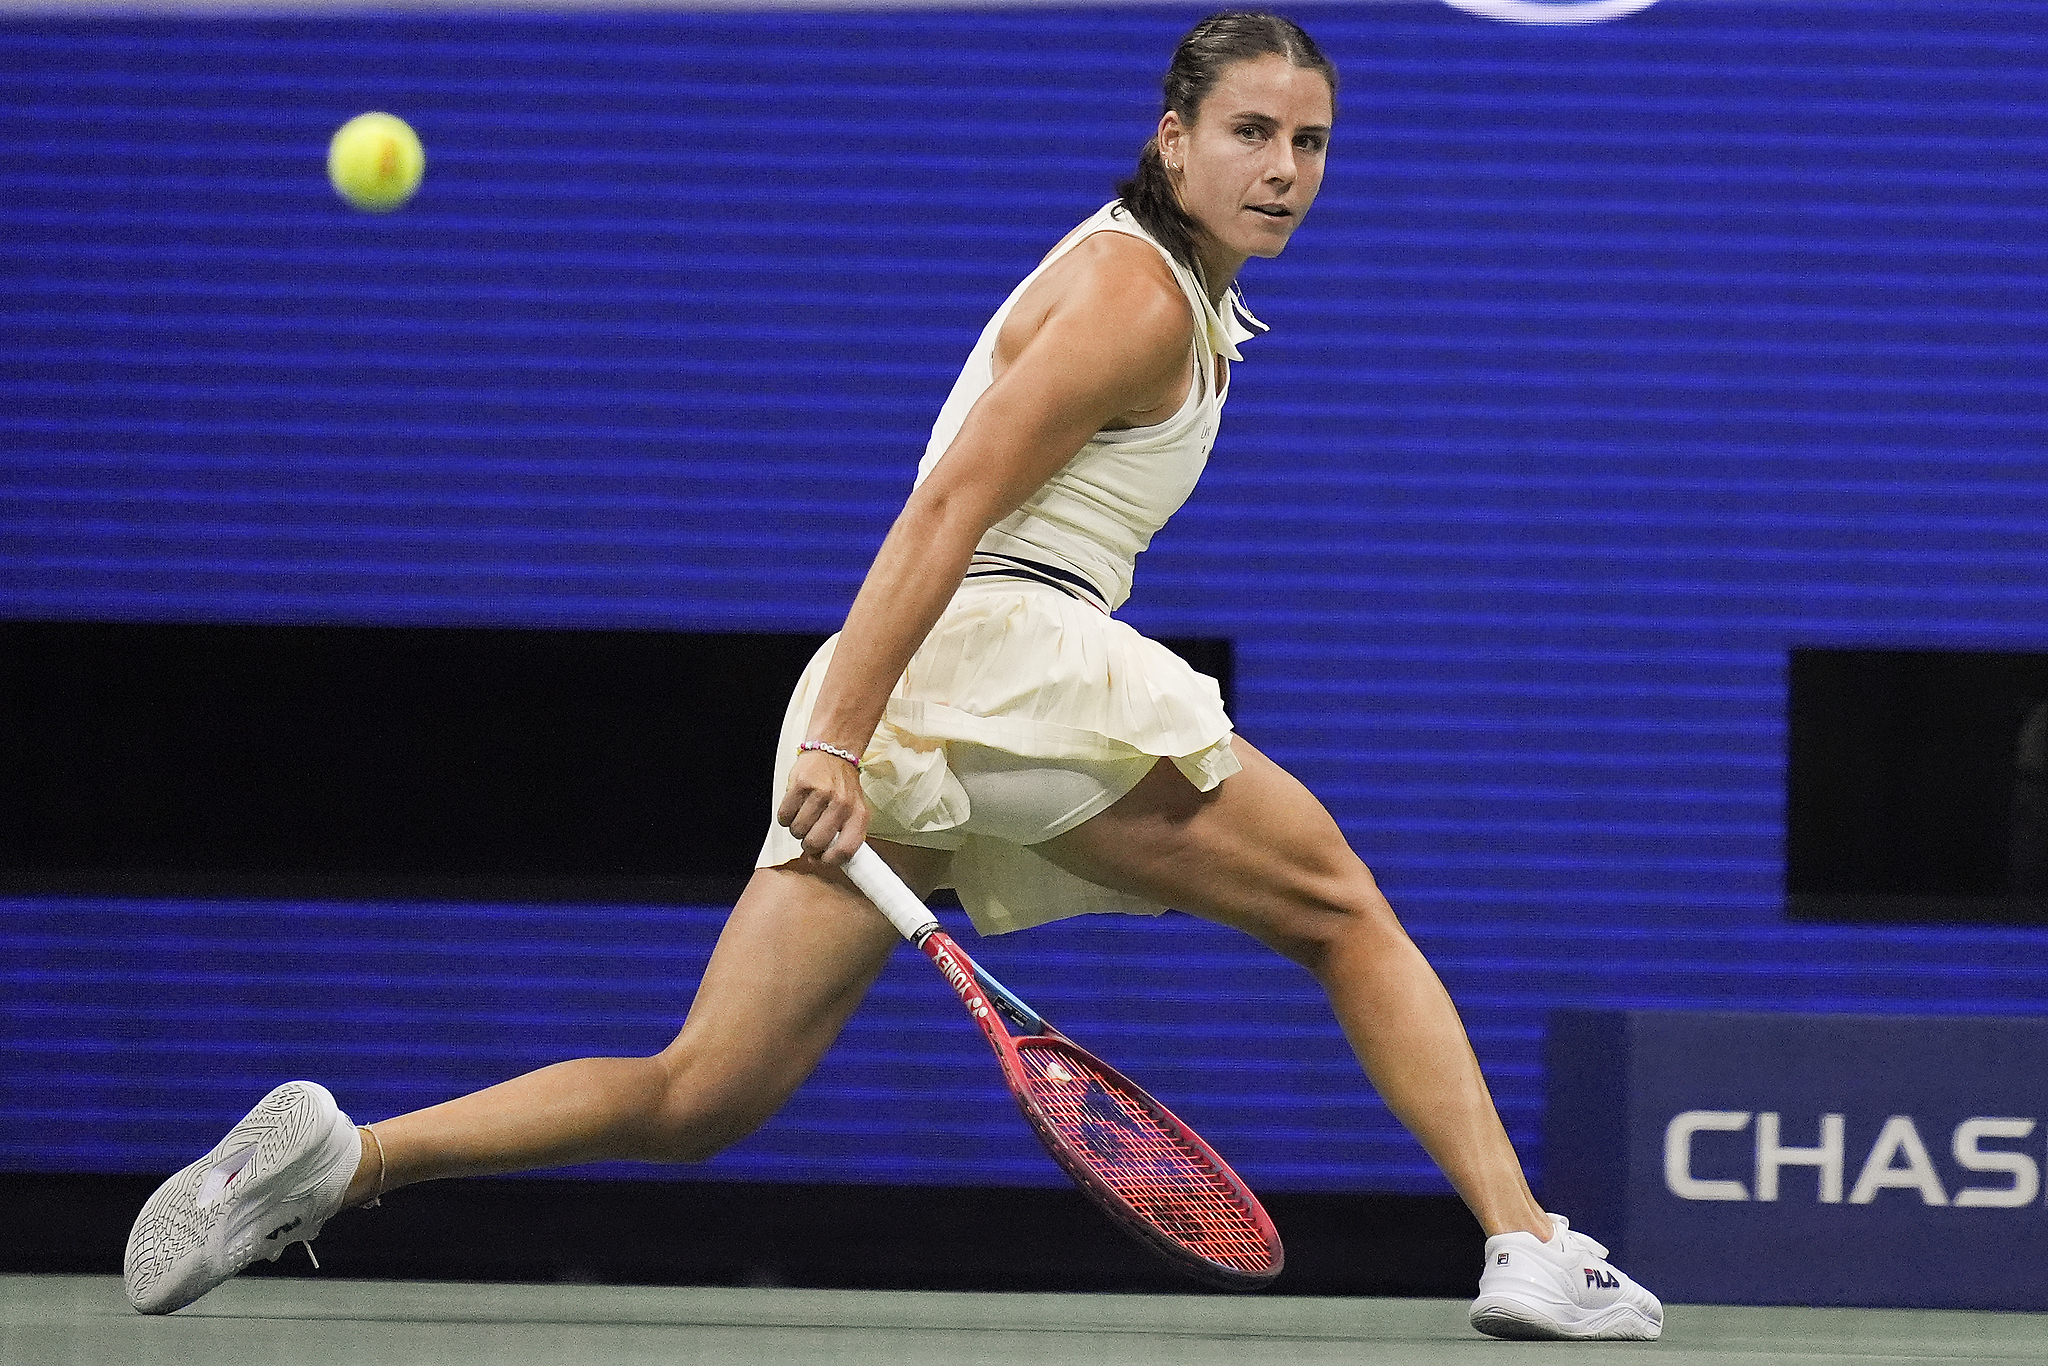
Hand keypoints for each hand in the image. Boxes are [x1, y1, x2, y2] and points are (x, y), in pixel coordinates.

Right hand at [777, 748, 869, 864]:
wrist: (833, 753)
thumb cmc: (842, 786)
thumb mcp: (854, 810)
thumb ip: (843, 836)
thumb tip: (819, 859)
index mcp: (859, 814)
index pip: (846, 850)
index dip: (830, 860)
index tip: (821, 859)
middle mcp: (842, 804)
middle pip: (816, 843)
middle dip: (808, 844)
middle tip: (810, 833)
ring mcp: (821, 793)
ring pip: (798, 831)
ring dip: (797, 829)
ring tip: (804, 815)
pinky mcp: (801, 784)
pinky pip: (785, 816)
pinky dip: (786, 817)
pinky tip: (795, 807)